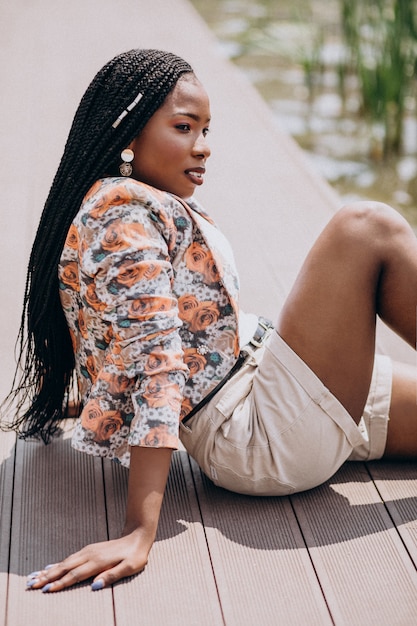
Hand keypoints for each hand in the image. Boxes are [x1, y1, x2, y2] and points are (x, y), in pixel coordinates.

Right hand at [26, 529, 150, 592]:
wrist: (137, 535)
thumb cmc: (135, 555)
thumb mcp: (129, 567)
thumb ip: (112, 576)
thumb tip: (95, 586)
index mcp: (98, 561)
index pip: (75, 575)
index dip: (61, 583)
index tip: (47, 589)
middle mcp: (90, 555)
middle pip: (65, 567)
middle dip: (47, 576)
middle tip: (31, 585)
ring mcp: (88, 551)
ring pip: (65, 562)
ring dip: (49, 570)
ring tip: (34, 577)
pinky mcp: (89, 550)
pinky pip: (69, 558)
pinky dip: (57, 564)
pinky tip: (50, 567)